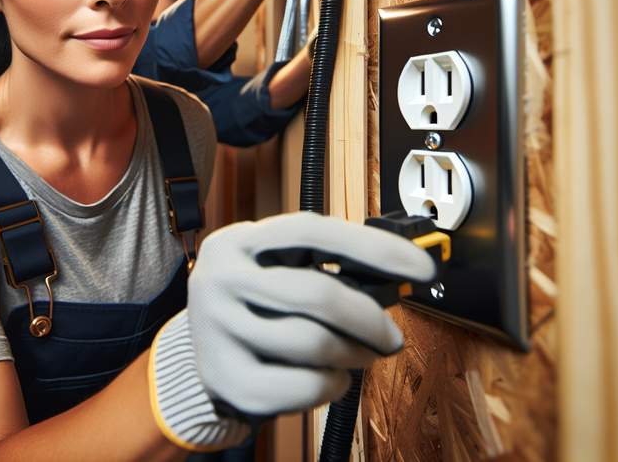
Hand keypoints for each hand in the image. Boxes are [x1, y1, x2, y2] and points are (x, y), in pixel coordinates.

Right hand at [147, 212, 434, 450]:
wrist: (195, 354)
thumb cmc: (255, 306)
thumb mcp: (275, 269)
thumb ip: (322, 264)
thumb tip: (397, 273)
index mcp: (237, 241)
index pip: (312, 231)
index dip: (374, 246)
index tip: (422, 266)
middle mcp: (220, 280)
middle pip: (316, 294)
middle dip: (369, 318)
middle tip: (391, 337)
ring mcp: (217, 329)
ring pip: (314, 344)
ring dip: (353, 354)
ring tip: (359, 355)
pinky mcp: (224, 377)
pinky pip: (302, 386)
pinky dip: (331, 385)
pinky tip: (331, 377)